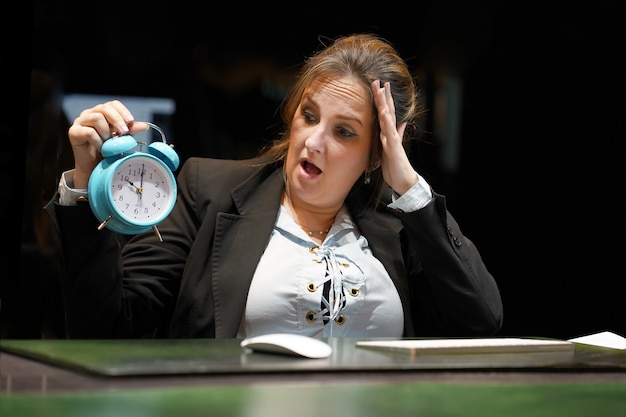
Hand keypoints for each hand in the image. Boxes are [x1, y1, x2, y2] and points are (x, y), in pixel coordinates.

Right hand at [68, 100, 148, 188]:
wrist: (94, 168)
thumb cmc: (107, 151)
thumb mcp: (121, 139)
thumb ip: (131, 131)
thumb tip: (144, 126)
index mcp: (100, 113)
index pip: (112, 104)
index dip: (122, 111)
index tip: (130, 122)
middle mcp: (89, 114)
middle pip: (104, 108)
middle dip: (117, 120)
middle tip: (124, 132)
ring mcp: (79, 122)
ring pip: (96, 118)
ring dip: (106, 132)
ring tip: (108, 142)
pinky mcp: (73, 132)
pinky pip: (89, 132)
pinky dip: (98, 141)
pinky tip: (101, 148)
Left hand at [371, 80, 417, 194]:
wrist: (402, 180)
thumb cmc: (395, 164)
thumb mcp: (392, 146)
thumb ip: (397, 133)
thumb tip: (401, 122)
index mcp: (389, 133)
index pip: (386, 112)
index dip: (382, 99)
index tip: (379, 85)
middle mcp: (392, 133)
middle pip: (387, 111)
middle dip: (383, 96)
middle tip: (379, 81)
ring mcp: (393, 138)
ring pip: (388, 118)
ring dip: (385, 104)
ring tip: (381, 90)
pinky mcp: (393, 147)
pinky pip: (390, 132)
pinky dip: (387, 121)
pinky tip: (385, 111)